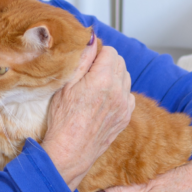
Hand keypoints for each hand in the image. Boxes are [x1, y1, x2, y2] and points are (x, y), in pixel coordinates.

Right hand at [41, 35, 134, 190]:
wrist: (71, 151)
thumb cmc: (63, 119)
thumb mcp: (66, 84)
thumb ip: (82, 59)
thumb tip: (92, 39)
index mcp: (103, 79)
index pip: (110, 51)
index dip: (98, 53)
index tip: (87, 61)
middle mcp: (118, 91)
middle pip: (120, 62)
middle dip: (107, 62)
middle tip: (90, 73)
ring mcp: (125, 105)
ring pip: (126, 78)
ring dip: (114, 77)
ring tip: (96, 87)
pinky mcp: (126, 117)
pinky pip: (128, 95)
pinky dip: (119, 93)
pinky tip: (103, 100)